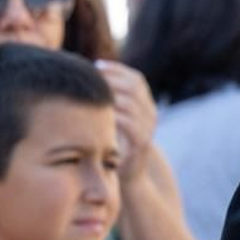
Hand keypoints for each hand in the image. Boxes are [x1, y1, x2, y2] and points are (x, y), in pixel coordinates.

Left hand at [96, 60, 156, 179]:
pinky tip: (95, 112)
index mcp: (145, 105)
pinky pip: (128, 123)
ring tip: (89, 93)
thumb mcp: (114, 119)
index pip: (136, 79)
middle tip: (90, 77)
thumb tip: (88, 76)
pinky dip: (112, 114)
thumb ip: (109, 101)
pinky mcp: (141, 143)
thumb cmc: (114, 142)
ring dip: (109, 95)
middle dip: (111, 79)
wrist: (130, 174)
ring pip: (131, 103)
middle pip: (134, 87)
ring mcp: (148, 128)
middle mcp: (150, 114)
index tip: (96, 65)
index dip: (118, 70)